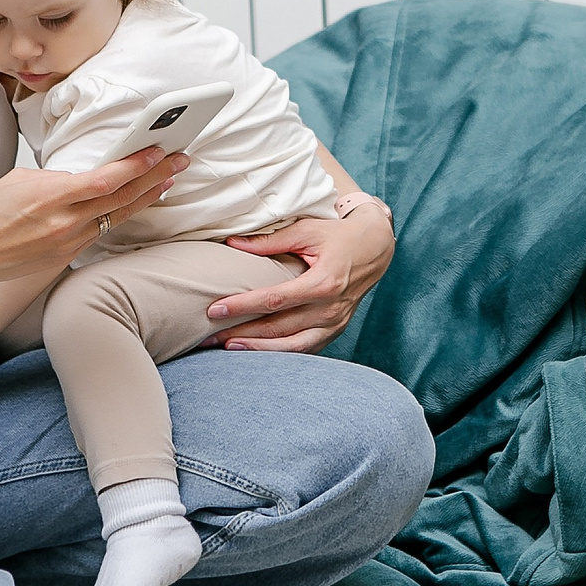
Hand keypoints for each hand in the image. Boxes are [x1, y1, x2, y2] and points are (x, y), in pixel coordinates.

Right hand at [0, 149, 186, 284]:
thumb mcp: (20, 180)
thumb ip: (59, 178)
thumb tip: (85, 176)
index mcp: (52, 196)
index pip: (108, 179)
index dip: (138, 164)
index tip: (159, 149)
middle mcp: (65, 223)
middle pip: (122, 197)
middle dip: (156, 176)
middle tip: (181, 160)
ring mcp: (68, 243)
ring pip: (118, 216)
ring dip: (147, 196)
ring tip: (170, 180)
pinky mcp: (66, 256)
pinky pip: (101, 230)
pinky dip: (122, 214)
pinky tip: (137, 203)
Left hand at [207, 203, 395, 352]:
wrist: (375, 249)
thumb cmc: (338, 236)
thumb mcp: (306, 231)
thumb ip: (269, 241)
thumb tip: (231, 245)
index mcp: (324, 283)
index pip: (274, 301)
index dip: (242, 307)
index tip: (215, 310)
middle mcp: (331, 309)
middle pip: (280, 329)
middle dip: (243, 334)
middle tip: (210, 337)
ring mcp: (335, 324)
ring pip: (293, 347)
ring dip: (259, 350)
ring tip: (229, 348)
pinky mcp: (336, 330)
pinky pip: (306, 349)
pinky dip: (281, 354)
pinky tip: (258, 352)